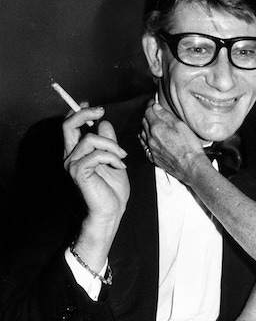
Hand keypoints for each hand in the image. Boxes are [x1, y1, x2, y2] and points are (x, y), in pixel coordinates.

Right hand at [63, 106, 129, 232]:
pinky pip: (97, 155)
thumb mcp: (114, 159)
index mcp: (76, 152)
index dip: (79, 112)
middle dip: (85, 114)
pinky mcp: (78, 173)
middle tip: (101, 112)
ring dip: (112, 145)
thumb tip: (104, 123)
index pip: (70, 126)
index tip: (96, 108)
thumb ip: (108, 142)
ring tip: (122, 157)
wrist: (110, 213)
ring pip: (90, 139)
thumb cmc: (111, 191)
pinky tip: (121, 167)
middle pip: (68, 125)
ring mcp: (72, 164)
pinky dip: (113, 158)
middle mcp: (70, 157)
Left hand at [141, 101, 206, 183]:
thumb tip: (156, 107)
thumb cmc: (189, 147)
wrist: (191, 167)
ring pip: (142, 133)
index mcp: (157, 128)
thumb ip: (166, 115)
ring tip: (149, 121)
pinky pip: (143, 145)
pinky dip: (143, 138)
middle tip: (151, 109)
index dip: (150, 105)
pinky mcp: (153, 157)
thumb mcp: (181, 126)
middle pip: (143, 122)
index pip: (148, 112)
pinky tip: (145, 136)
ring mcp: (151, 148)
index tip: (152, 102)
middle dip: (147, 114)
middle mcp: (151, 138)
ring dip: (144, 125)